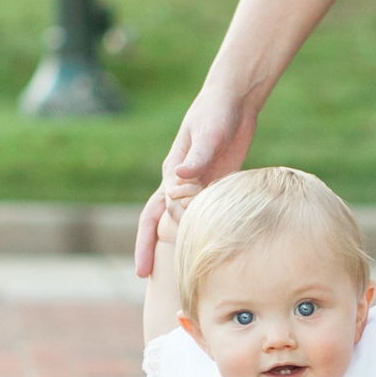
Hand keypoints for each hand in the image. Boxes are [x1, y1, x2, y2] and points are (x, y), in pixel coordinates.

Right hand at [135, 85, 258, 276]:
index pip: (159, 208)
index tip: (171, 242)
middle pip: (157, 220)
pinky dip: (204, 232)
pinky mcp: (215, 185)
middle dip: (147, 247)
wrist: (234, 100)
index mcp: (172, 172)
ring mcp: (197, 186)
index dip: (159, 231)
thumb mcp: (209, 133)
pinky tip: (210, 253)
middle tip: (141, 276)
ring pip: (181, 221)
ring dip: (176, 244)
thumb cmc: (218, 112)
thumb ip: (198, 156)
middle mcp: (179, 183)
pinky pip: (206, 214)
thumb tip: (182, 178)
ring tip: (178, 274)